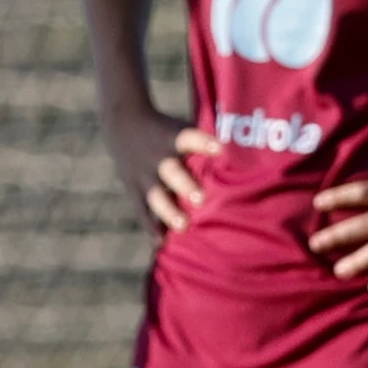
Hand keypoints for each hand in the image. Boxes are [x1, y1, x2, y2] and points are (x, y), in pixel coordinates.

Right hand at [114, 117, 217, 234]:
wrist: (123, 125)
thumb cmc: (167, 131)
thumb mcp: (180, 128)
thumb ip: (204, 143)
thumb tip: (244, 155)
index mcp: (173, 138)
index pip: (188, 138)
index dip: (204, 143)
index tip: (221, 149)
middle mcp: (158, 157)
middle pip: (170, 171)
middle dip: (185, 185)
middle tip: (201, 200)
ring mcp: (144, 175)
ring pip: (155, 195)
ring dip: (169, 212)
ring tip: (183, 227)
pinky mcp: (134, 189)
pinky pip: (142, 210)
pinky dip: (151, 227)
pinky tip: (161, 242)